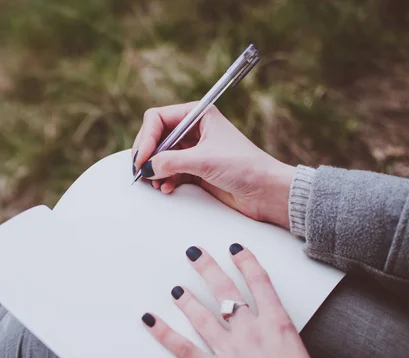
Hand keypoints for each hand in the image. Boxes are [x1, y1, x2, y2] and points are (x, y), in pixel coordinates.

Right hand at [131, 103, 295, 227]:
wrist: (266, 192)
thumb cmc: (245, 167)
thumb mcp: (204, 160)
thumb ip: (171, 162)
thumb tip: (146, 167)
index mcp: (198, 115)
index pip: (158, 118)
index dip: (146, 137)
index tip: (143, 158)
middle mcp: (194, 130)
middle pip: (156, 137)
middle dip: (147, 155)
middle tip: (141, 171)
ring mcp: (193, 151)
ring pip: (160, 156)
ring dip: (155, 170)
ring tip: (156, 183)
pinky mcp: (195, 170)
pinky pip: (169, 171)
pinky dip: (164, 179)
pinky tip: (167, 187)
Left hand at [141, 244, 338, 357]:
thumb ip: (288, 348)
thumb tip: (281, 349)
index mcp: (279, 326)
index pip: (261, 284)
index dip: (246, 263)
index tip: (236, 250)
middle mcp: (252, 333)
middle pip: (226, 292)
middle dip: (208, 269)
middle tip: (195, 254)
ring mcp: (231, 352)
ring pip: (203, 316)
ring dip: (187, 299)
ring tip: (176, 288)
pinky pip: (184, 349)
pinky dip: (164, 334)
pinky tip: (151, 321)